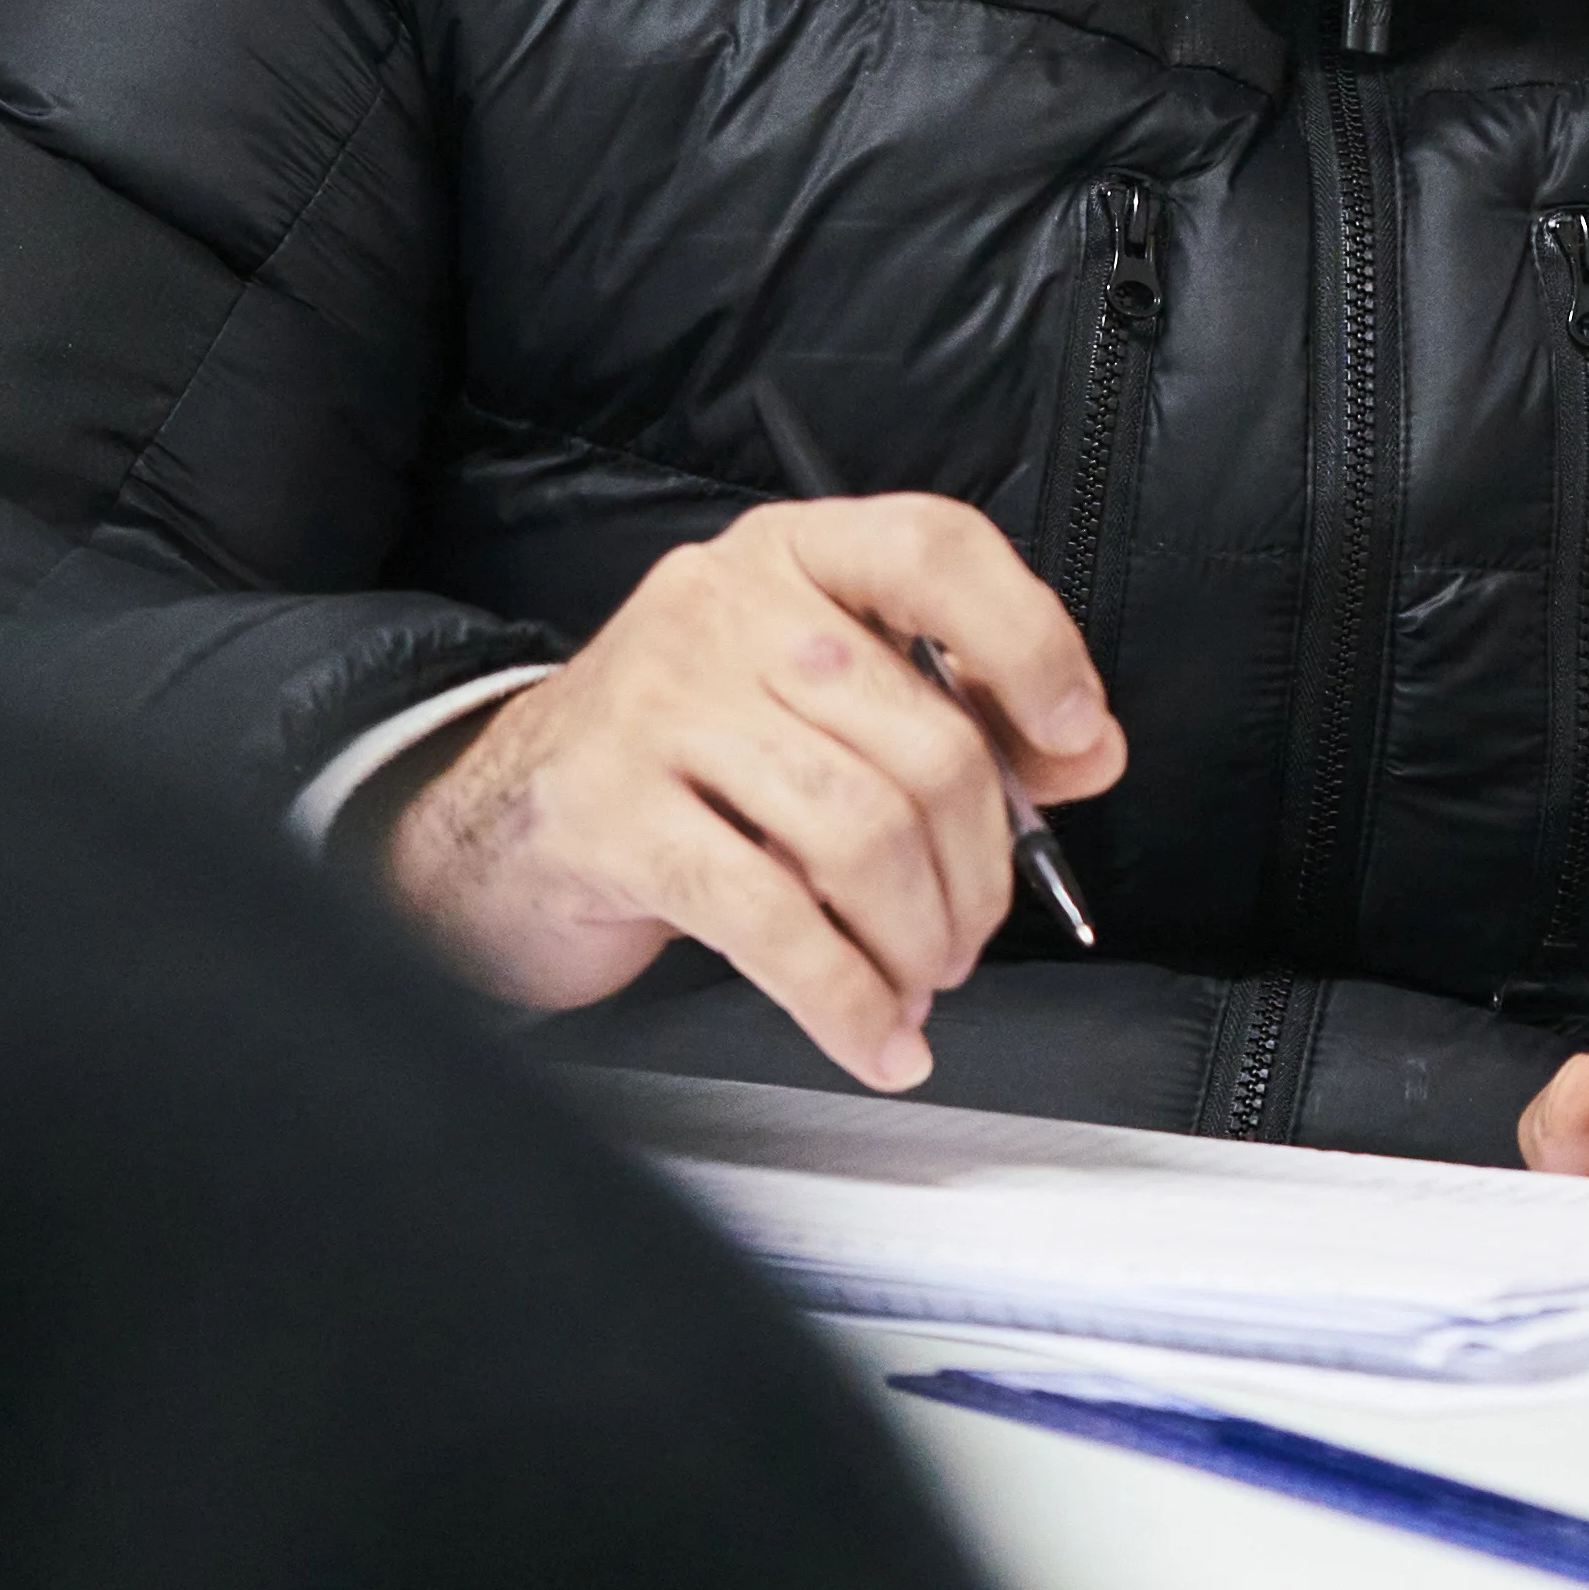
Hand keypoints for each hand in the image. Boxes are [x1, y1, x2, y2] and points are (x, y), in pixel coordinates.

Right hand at [381, 497, 1116, 1092]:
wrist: (499, 821)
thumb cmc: (690, 759)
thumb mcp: (823, 704)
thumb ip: (961, 712)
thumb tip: (1089, 753)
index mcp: (794, 555)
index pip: (937, 551)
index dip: (1030, 645)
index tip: (1076, 740)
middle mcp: (724, 608)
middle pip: (923, 740)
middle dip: (980, 869)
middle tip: (973, 932)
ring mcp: (658, 706)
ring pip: (861, 834)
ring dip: (917, 940)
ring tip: (918, 980)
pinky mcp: (611, 815)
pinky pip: (771, 919)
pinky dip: (843, 1000)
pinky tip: (873, 1038)